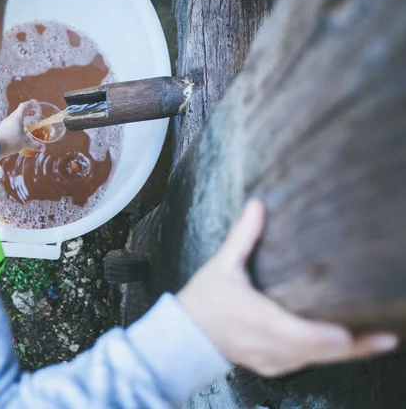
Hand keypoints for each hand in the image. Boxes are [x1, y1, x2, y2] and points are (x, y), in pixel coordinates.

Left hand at [0, 101, 43, 158]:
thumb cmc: (11, 142)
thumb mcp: (25, 143)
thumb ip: (35, 145)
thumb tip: (43, 148)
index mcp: (16, 118)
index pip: (23, 106)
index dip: (30, 104)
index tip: (35, 104)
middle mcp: (10, 118)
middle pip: (19, 111)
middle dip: (27, 111)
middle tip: (33, 114)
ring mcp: (5, 123)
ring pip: (14, 117)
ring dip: (21, 117)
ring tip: (27, 122)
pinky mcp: (2, 129)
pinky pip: (11, 123)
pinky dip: (17, 123)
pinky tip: (19, 130)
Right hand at [177, 199, 398, 376]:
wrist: (186, 334)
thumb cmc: (205, 299)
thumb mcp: (221, 265)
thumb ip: (243, 237)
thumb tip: (258, 205)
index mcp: (253, 317)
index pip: (291, 332)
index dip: (320, 337)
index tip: (346, 334)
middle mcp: (264, 344)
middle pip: (314, 352)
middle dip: (352, 347)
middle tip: (386, 337)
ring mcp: (270, 359)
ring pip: (313, 362)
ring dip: (346, 354)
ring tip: (378, 340)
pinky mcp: (273, 366)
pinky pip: (305, 364)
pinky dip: (327, 357)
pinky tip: (350, 347)